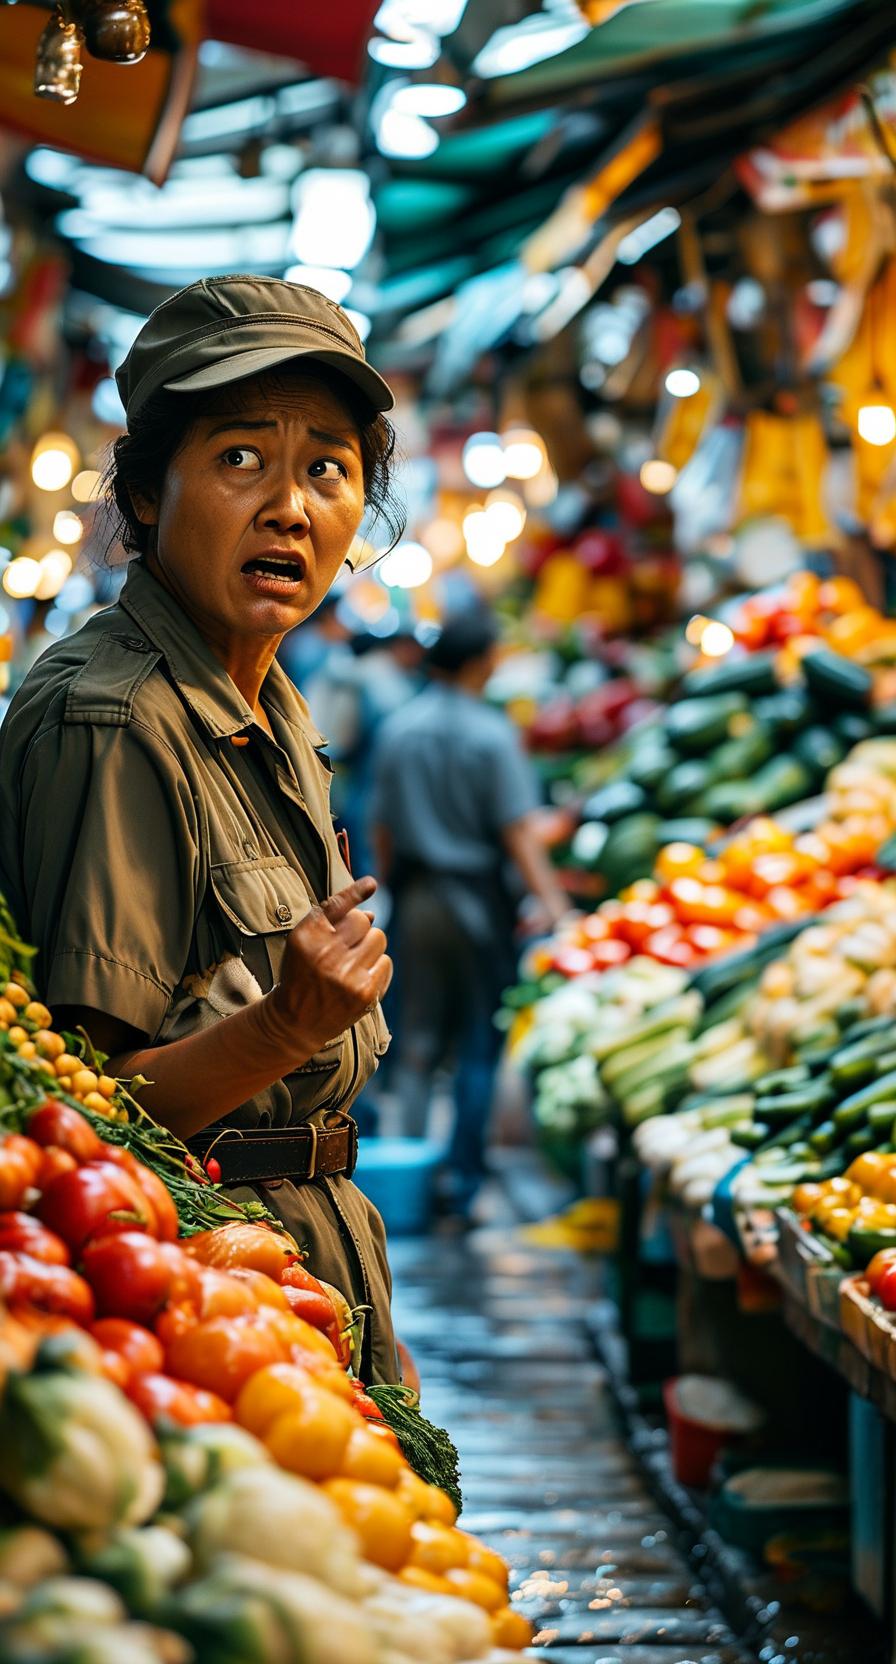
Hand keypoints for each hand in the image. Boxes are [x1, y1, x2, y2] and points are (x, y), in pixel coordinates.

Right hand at [263, 877, 392, 1057]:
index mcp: (306, 936)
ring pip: (379, 938)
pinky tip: (360, 978)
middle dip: (360, 930)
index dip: (355, 891)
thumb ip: (331, 923)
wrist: (294, 1022)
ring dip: (371, 947)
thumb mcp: (302, 943)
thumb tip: (371, 913)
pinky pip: (387, 963)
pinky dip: (377, 968)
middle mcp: (324, 953)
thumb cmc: (301, 975)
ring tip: (353, 963)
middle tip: (346, 948)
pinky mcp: (364, 992)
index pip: (336, 905)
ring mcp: (346, 974)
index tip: (371, 884)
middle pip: (363, 921)